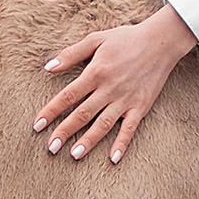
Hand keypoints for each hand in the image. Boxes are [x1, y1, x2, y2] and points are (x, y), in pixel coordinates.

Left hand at [35, 4, 197, 162]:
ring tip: (74, 155)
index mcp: (95, 72)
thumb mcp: (96, 39)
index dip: (51, 111)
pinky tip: (113, 159)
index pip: (68, 96)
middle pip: (82, 114)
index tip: (37, 125)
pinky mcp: (140, 106)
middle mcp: (109, 89)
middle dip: (64, 131)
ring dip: (88, 141)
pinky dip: (122, 144)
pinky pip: (130, 129)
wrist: (161, 42)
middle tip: (51, 147)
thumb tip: (48, 67)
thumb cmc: (126, 39)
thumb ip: (71, 54)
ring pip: (103, 124)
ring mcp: (125, 100)